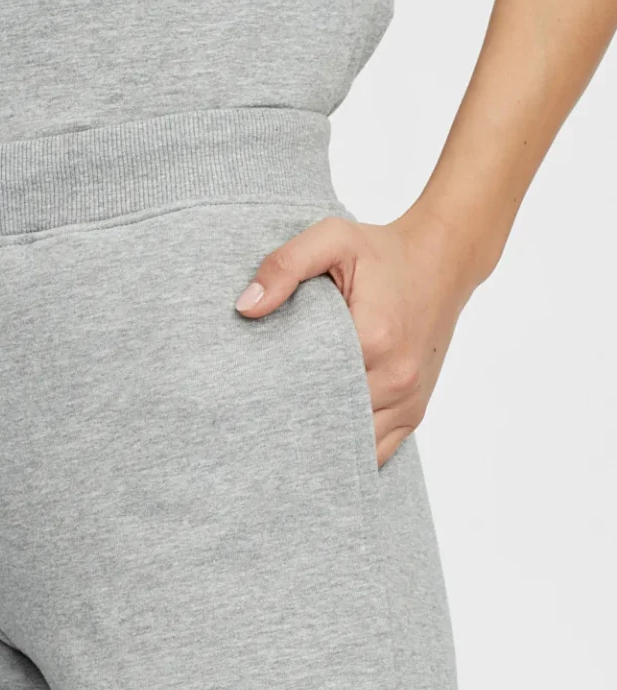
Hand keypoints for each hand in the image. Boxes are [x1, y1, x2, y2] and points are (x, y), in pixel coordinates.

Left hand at [235, 211, 477, 466]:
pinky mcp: (415, 411)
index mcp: (374, 338)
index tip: (251, 396)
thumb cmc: (383, 252)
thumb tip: (246, 307)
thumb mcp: (332, 238)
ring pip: (355, 445)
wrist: (442, 261)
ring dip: (322, 442)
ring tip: (286, 436)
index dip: (278, 395)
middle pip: (331, 422)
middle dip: (296, 425)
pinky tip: (321, 442)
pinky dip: (349, 449)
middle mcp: (396, 378)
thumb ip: (286, 266)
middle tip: (259, 423)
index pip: (310, 387)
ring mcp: (409, 400)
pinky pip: (379, 451)